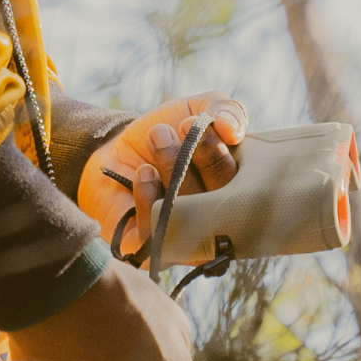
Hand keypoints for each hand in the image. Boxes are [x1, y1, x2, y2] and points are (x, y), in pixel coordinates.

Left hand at [78, 91, 246, 257]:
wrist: (115, 147)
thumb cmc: (165, 131)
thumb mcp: (197, 110)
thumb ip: (225, 110)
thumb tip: (233, 130)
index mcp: (237, 190)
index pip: (245, 187)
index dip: (218, 153)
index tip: (195, 122)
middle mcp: (218, 221)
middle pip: (221, 202)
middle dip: (194, 156)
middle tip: (166, 130)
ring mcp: (188, 239)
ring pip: (191, 215)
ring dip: (170, 167)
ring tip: (155, 138)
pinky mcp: (156, 250)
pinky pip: (159, 235)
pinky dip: (150, 198)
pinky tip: (143, 174)